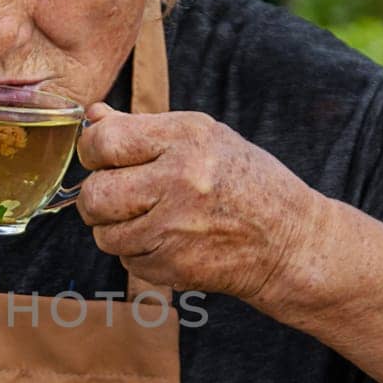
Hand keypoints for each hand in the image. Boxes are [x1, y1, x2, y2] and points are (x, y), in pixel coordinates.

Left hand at [76, 103, 322, 304]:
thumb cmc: (246, 182)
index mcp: (186, 139)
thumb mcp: (205, 138)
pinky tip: (170, 242)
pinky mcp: (175, 266)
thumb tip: (94, 116)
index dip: (92, 150)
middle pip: (95, 194)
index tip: (102, 157)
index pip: (104, 141)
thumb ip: (144, 128)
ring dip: (118, 230)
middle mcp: (180, 181)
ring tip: (152, 219)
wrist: (290, 242)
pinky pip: (127, 261)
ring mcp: (176, 228)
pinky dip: (139, 254)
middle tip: (117, 196)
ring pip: (104, 234)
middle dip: (97, 197)